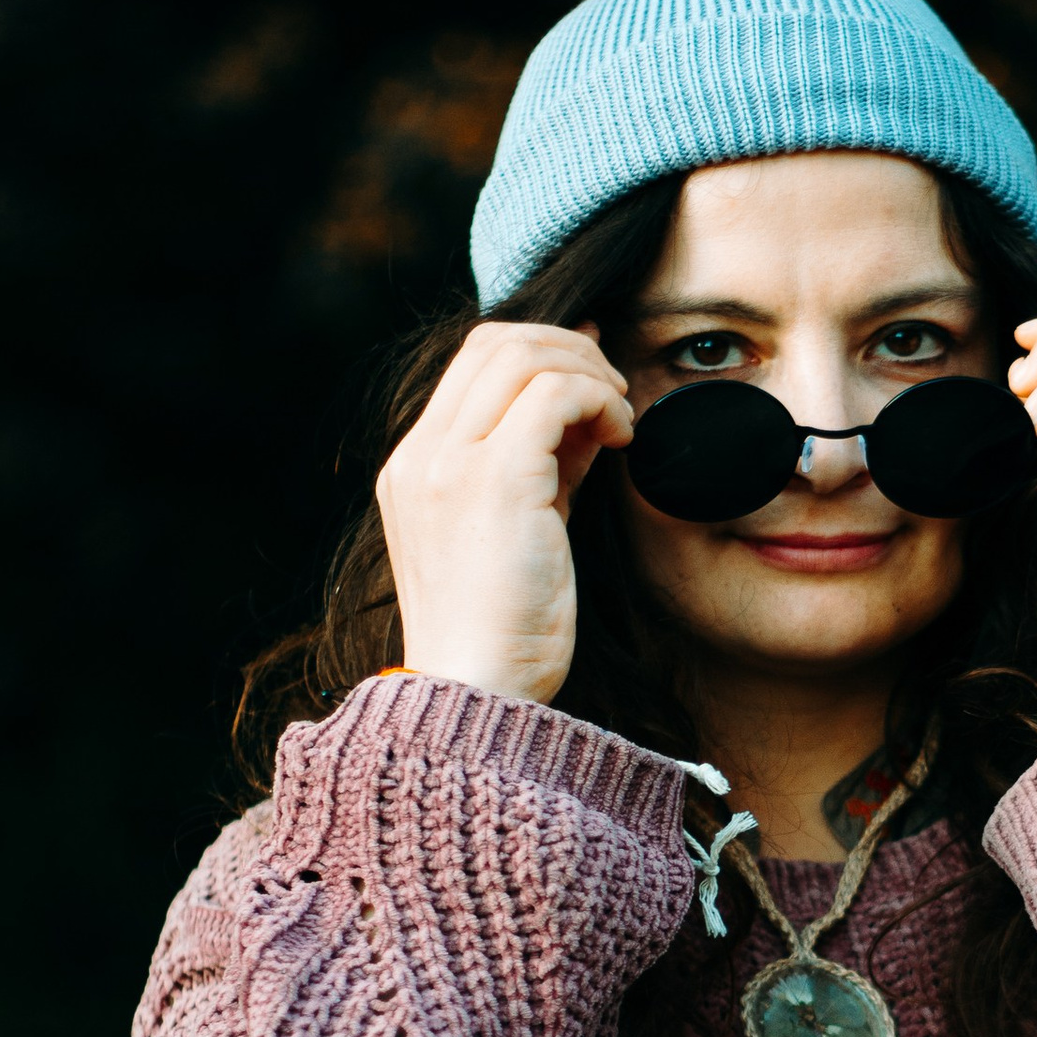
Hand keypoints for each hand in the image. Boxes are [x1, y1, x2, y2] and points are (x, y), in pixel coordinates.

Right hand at [377, 322, 632, 705]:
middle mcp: (421, 456)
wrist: (479, 694)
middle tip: (614, 393)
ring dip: (589, 372)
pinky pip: (556, 394)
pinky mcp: (495, 479)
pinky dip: (600, 400)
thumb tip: (586, 412)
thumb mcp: (518, 530)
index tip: (591, 375)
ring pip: (525, 355)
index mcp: (413, 468)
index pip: (472, 364)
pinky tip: (622, 439)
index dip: (540, 351)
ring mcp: (450, 463)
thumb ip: (540, 467)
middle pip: (494, 342)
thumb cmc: (504, 630)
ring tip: (620, 419)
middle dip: (569, 349)